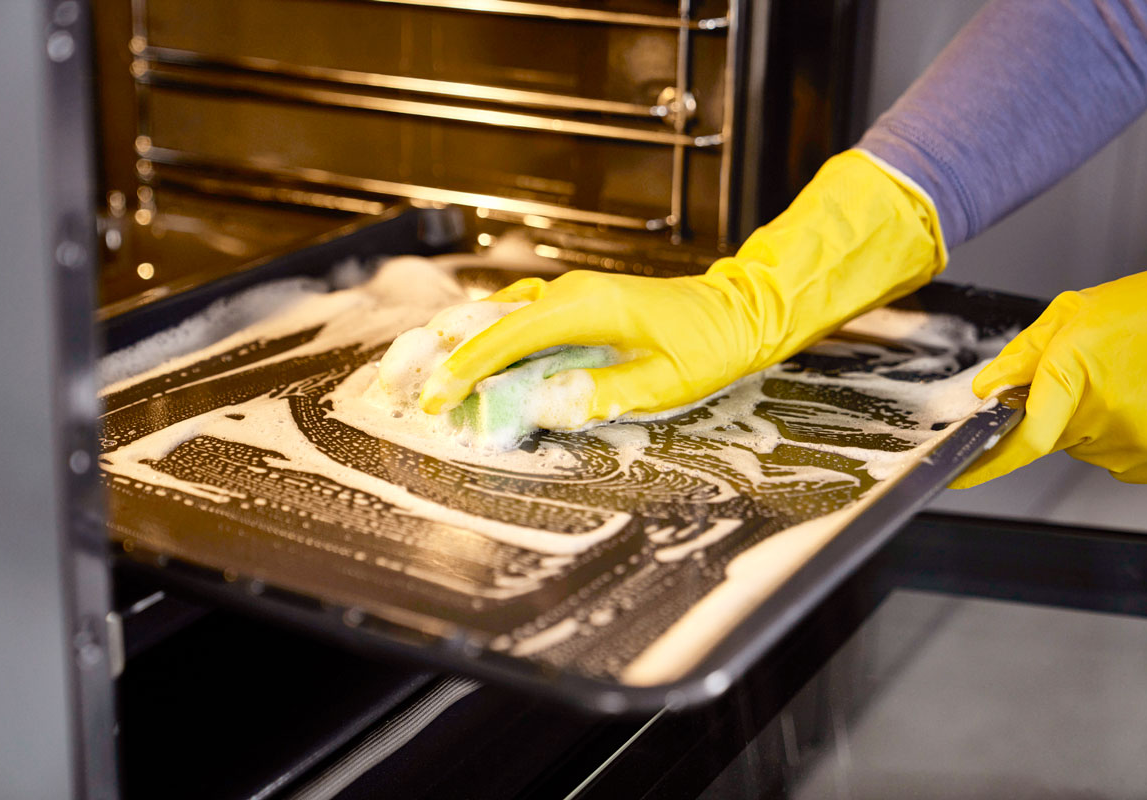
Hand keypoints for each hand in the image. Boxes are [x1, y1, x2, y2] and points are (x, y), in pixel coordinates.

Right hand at [420, 151, 947, 426]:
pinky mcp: (578, 302)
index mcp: (586, 308)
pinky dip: (490, 337)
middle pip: (490, 320)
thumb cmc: (710, 346)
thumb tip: (545, 406)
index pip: (506, 339)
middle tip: (403, 386)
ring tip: (422, 372)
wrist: (742, 309)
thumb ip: (601, 395)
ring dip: (461, 344)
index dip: (464, 371)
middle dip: (444, 354)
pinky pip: (521, 316)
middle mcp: (571, 292)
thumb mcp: (663, 384)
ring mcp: (572, 292)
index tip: (434, 400)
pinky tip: (473, 355)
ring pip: (500, 315)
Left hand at [953, 263, 1146, 486]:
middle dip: (1060, 412)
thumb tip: (988, 388)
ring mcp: (1140, 446)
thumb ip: (1025, 354)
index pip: (1021, 439)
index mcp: (1075, 378)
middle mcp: (1106, 420)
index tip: (958, 476)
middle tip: (1097, 375)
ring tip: (1132, 380)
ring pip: (1092, 447)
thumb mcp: (1076, 313)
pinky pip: (1127, 459)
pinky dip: (1129, 435)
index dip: (985, 464)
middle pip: (1055, 438)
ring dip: (1099, 422)